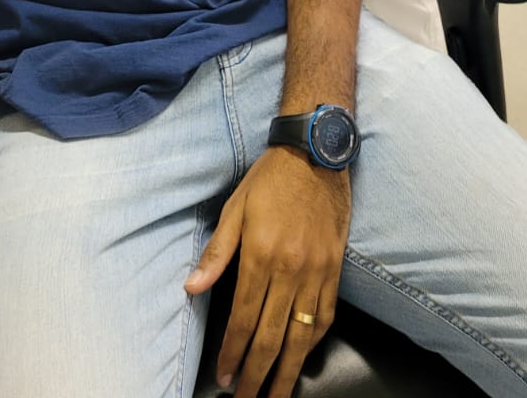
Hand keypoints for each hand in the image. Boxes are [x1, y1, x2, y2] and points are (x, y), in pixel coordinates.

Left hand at [184, 148, 350, 397]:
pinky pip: (326, 314)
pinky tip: (304, 356)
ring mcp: (317, 271)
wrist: (315, 152)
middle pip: (272, 336)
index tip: (223, 378)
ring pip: (302, 334)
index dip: (232, 352)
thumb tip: (192, 288)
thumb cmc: (270, 178)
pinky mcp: (335, 267)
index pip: (243, 318)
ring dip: (288, 372)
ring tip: (277, 395)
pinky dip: (314, 341)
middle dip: (256, 375)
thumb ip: (216, 253)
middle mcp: (291, 269)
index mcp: (262, 255)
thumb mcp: (235, 208)